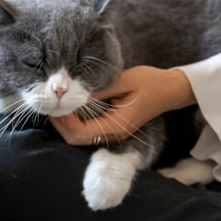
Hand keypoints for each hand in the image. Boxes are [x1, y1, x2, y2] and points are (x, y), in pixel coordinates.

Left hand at [50, 66, 195, 145]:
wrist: (170, 90)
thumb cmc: (150, 82)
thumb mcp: (122, 81)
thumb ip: (97, 91)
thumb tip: (72, 94)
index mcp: (116, 126)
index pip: (79, 132)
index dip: (64, 120)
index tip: (57, 101)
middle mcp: (112, 135)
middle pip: (75, 139)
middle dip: (59, 123)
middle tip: (50, 103)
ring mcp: (111, 133)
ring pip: (78, 136)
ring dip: (64, 122)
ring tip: (56, 102)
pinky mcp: (109, 128)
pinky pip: (85, 129)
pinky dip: (73, 120)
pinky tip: (68, 105)